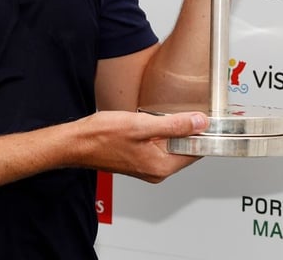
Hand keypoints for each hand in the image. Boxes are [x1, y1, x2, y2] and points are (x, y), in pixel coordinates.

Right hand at [71, 110, 206, 182]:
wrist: (75, 143)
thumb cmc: (101, 136)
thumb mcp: (142, 125)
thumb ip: (174, 125)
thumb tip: (199, 123)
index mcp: (160, 167)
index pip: (195, 152)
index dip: (202, 134)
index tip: (207, 118)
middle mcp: (155, 171)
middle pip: (184, 150)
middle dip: (187, 131)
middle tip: (188, 111)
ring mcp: (146, 167)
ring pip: (170, 147)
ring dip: (172, 131)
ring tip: (168, 114)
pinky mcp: (138, 160)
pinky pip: (158, 147)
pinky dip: (160, 134)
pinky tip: (152, 122)